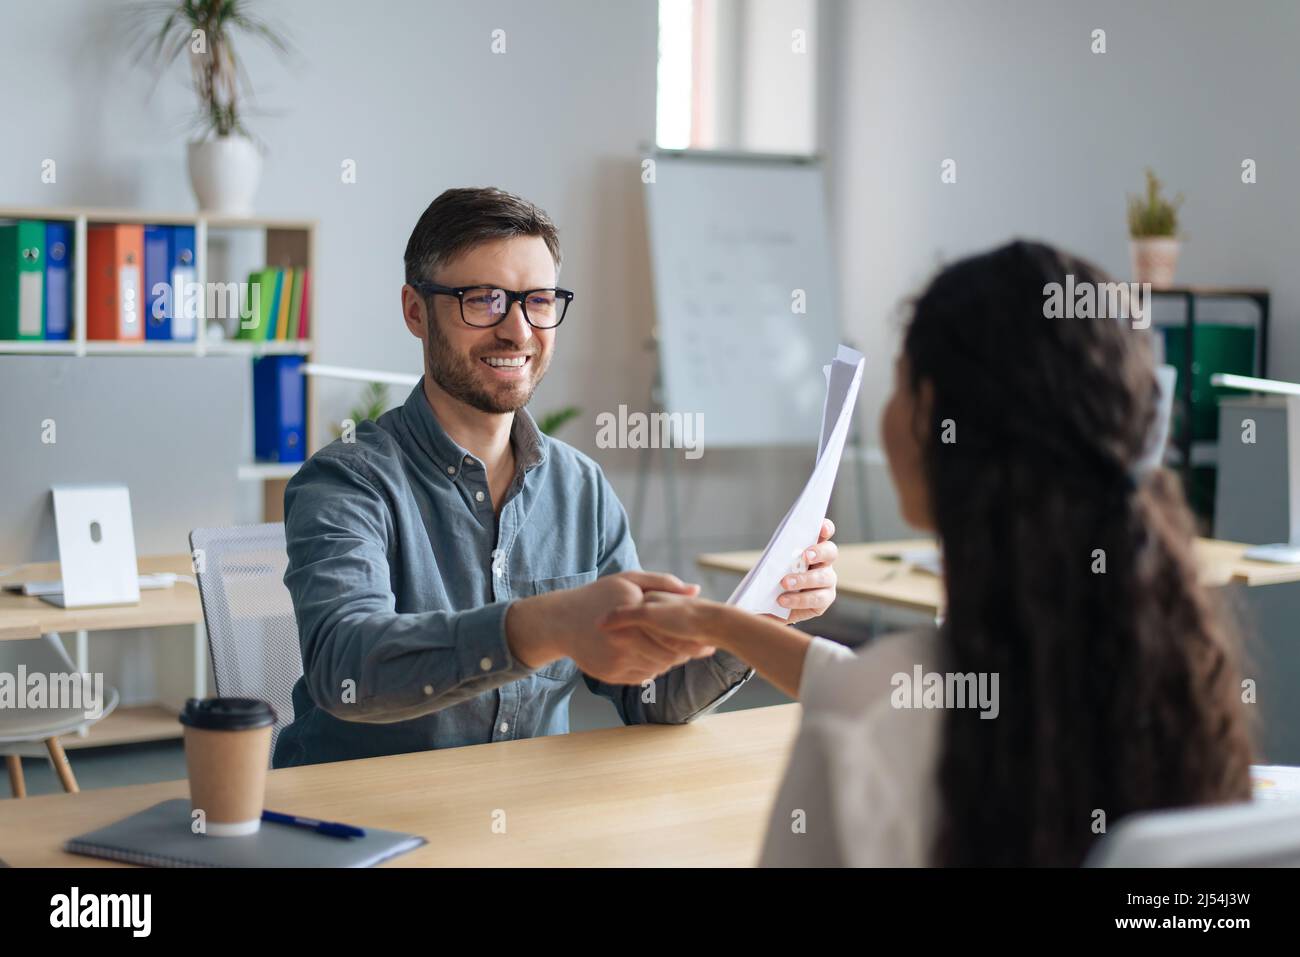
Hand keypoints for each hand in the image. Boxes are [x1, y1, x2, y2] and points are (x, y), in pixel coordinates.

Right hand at [507, 571, 715, 684]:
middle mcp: (623, 641)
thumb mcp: (628, 580)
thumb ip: (663, 583)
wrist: (561, 622)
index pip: (672, 635)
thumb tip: (695, 590)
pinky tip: (652, 656)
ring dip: (669, 662)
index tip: (703, 637)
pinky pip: (642, 676)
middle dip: (684, 653)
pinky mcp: (610, 675)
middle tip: (698, 648)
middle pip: (667, 655)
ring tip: (674, 651)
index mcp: (632, 616)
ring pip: (657, 668)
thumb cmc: (598, 596)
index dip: (691, 639)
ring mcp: (616, 660)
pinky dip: (652, 668)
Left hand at [771, 518, 838, 623]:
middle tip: (806, 556)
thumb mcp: (773, 565)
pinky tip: (783, 600)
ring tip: (785, 583)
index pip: (825, 532)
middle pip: (830, 552)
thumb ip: (776, 557)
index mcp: (813, 547)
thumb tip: (769, 557)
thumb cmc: (775, 578)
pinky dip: (798, 599)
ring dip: (804, 579)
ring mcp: (827, 581)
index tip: (821, 527)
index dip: (825, 528)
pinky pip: (816, 599)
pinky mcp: (825, 599)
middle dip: (819, 552)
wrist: (773, 604)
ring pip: (824, 577)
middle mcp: (824, 562)